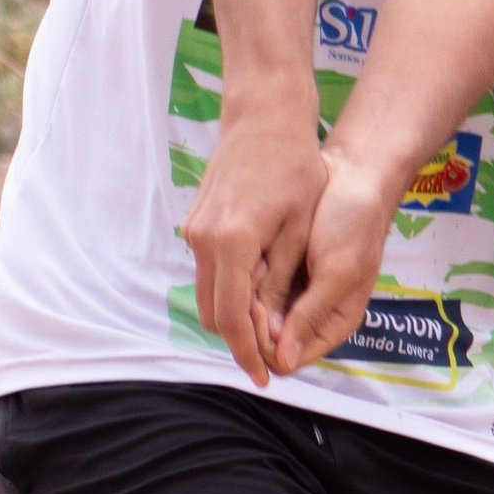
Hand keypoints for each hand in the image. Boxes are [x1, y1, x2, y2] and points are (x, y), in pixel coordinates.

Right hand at [181, 104, 328, 386]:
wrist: (264, 115)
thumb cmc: (293, 165)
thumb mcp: (298, 228)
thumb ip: (281, 280)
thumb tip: (276, 328)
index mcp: (230, 244)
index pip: (232, 320)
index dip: (248, 354)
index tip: (264, 377)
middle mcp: (203, 241)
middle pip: (213, 314)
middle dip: (240, 339)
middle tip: (274, 351)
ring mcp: (196, 231)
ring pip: (209, 293)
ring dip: (236, 313)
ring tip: (274, 321)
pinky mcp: (198, 223)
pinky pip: (211, 270)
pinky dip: (231, 287)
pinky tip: (262, 287)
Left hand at [270, 153, 401, 377]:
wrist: (354, 173)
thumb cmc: (355, 223)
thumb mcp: (338, 272)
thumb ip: (310, 315)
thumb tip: (283, 363)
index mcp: (334, 323)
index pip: (290, 359)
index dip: (267, 344)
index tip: (258, 311)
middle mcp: (314, 314)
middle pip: (271, 341)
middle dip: (257, 322)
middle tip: (251, 288)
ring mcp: (298, 292)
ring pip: (261, 316)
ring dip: (251, 300)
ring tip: (253, 269)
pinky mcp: (286, 270)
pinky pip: (259, 288)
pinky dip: (252, 279)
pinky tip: (251, 259)